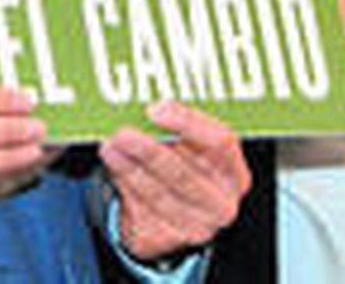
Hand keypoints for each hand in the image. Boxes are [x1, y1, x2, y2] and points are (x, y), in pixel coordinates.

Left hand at [100, 101, 248, 262]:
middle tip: (122, 133)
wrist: (170, 214)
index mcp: (234, 175)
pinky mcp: (166, 238)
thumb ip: (175, 128)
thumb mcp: (189, 148)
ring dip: (129, 167)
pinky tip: (113, 164)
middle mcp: (221, 204)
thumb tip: (146, 107)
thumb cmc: (182, 167)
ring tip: (110, 146)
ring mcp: (195, 226)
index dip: (187, 122)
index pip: (220, 143)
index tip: (154, 108)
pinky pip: (140, 209)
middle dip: (149, 152)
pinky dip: (123, 183)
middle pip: (184, 173)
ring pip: (158, 193)